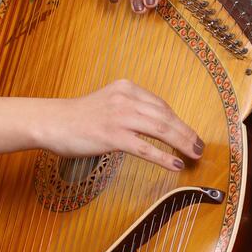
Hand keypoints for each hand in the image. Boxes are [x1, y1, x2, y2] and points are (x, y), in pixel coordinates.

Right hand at [32, 80, 203, 170]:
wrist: (52, 122)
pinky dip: (162, 157)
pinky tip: (174, 164)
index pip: (161, 104)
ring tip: (193, 155)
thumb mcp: (107, 101)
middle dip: (186, 133)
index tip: (189, 134)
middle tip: (199, 147)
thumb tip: (157, 126)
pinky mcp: (111, 136)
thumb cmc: (78, 116)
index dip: (179, 121)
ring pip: (160, 130)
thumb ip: (130, 108)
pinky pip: (144, 148)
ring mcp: (118, 117)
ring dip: (181, 144)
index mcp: (126, 88)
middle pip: (165, 116)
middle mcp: (125, 98)